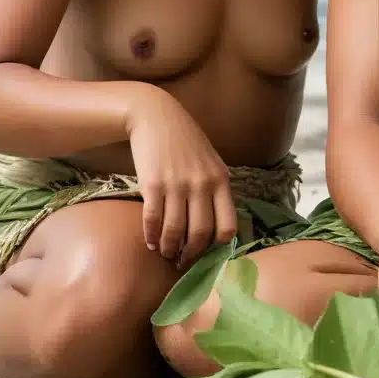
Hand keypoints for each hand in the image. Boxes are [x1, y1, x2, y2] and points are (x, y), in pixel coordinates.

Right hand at [126, 88, 237, 267]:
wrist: (157, 116)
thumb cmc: (186, 141)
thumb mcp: (211, 162)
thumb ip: (215, 189)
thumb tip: (215, 226)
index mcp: (221, 180)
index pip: (227, 225)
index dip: (216, 245)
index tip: (206, 251)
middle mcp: (203, 184)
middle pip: (200, 234)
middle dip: (190, 254)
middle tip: (182, 261)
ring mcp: (178, 184)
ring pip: (175, 232)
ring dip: (169, 249)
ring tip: (166, 253)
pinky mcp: (153, 184)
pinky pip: (153, 220)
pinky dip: (151, 237)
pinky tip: (151, 241)